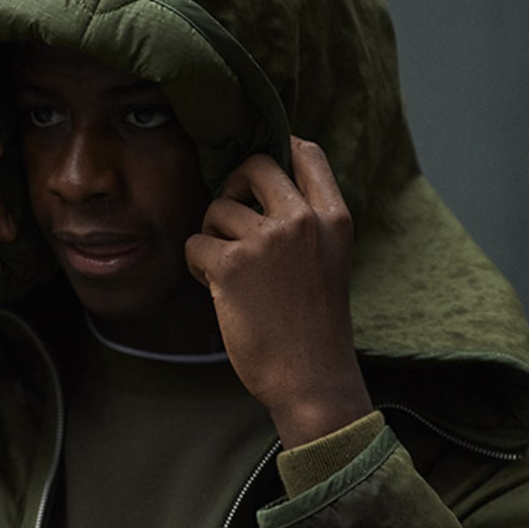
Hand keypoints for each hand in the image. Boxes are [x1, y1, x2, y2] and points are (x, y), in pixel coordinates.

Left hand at [185, 137, 371, 448]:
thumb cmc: (315, 325)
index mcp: (333, 218)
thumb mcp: (329, 260)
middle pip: (254, 165)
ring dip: (212, 236)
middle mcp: (302, 221)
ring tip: (228, 272)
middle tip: (229, 218)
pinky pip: (195, 243)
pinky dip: (196, 265)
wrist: (312, 379)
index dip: (277, 148)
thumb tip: (256, 185)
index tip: (258, 169)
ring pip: (216, 209)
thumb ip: (305, 222)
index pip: (306, 152)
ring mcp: (266, 241)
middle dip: (232, 186)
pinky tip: (214, 289)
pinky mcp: (231, 265)